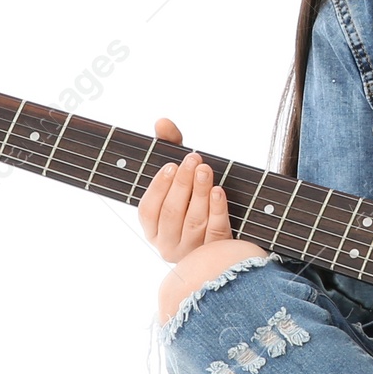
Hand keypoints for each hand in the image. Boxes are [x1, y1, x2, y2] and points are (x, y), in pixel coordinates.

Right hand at [136, 116, 233, 262]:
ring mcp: (191, 251)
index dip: (159, 187)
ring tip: (206, 170)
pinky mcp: (214, 251)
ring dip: (200, 193)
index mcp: (152, 229)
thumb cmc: (192, 196)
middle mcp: (167, 244)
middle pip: (171, 213)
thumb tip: (162, 122)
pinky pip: (215, 232)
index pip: (148, 210)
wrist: (224, 234)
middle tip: (194, 159)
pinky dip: (217, 210)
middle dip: (183, 184)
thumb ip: (169, 146)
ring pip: (194, 221)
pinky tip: (218, 192)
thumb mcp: (180, 171)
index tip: (171, 165)